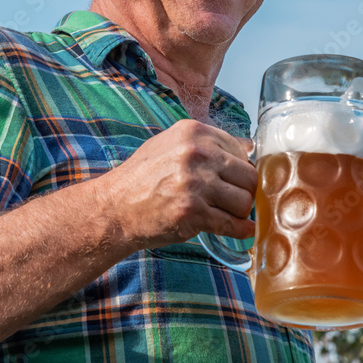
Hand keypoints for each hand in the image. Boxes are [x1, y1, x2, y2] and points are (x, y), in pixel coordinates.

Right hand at [96, 119, 256, 249]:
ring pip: (244, 201)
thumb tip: (248, 147)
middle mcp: (197, 153)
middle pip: (248, 176)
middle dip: (243, 192)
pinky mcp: (193, 212)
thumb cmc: (142, 178)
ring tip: (226, 214)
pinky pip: (232, 224)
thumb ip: (208, 144)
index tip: (232, 182)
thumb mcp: (171, 146)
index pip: (241, 151)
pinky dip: (240, 230)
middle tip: (231, 202)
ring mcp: (195, 183)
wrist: (114, 208)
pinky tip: (240, 231)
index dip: (239, 170)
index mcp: (194, 132)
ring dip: (240, 212)